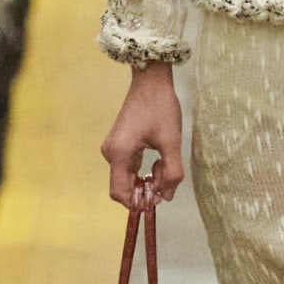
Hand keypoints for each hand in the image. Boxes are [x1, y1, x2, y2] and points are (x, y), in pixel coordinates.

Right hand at [102, 63, 183, 205]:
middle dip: (147, 189)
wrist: (151, 81)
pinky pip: (130, 166)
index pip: (119, 193)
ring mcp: (114, 148)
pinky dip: (145, 168)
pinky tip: (160, 159)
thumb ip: (172, 173)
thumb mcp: (171, 142)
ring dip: (148, 178)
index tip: (157, 200)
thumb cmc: (161, 108)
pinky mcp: (119, 143)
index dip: (137, 203)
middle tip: (168, 179)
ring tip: (166, 164)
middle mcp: (111, 153)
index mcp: (119, 154)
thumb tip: (166, 197)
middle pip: (124, 186)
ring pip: (129, 176)